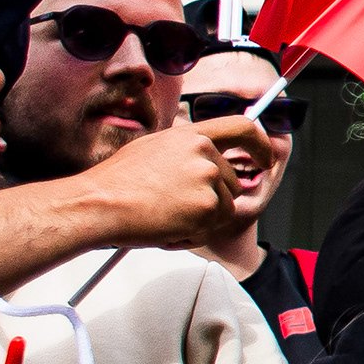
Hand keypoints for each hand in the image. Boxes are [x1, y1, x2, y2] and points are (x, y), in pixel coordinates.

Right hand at [68, 116, 266, 249]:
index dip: (260, 144)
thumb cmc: (115, 182)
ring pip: (223, 209)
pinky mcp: (207, 209)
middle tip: (174, 207)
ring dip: (200, 219)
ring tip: (164, 215)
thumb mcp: (153, 149)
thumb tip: (203, 155)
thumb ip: (184, 150)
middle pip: (231, 184)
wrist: (97, 204)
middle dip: (211, 200)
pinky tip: (164, 227)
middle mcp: (204, 154)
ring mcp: (207, 181)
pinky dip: (191, 235)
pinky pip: (211, 229)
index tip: (266, 157)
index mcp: (191, 136)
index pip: (243, 128)